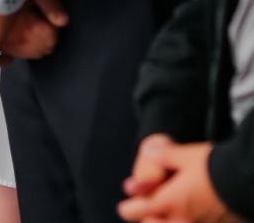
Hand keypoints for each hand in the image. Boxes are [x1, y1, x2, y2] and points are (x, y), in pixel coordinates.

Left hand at [119, 141, 242, 222]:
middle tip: (148, 212)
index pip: (137, 212)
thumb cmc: (213, 167)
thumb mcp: (184, 156)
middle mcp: (181, 220)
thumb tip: (147, 150)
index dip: (128, 208)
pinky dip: (190, 221)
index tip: (124, 207)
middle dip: (148, 219)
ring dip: (167, 221)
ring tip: (169, 214)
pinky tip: (194, 214)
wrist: (243, 180)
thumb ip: (163, 155)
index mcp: (168, 202)